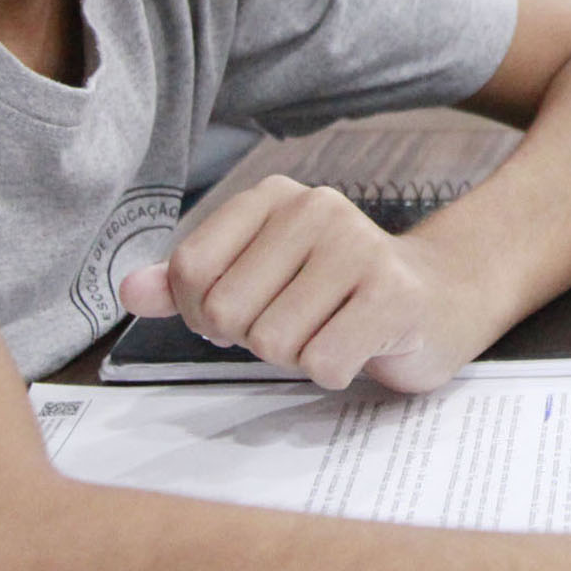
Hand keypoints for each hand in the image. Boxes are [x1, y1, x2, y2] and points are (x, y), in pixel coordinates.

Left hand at [116, 177, 498, 392]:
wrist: (442, 298)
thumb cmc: (338, 295)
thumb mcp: (260, 279)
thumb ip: (191, 284)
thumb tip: (129, 290)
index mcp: (273, 198)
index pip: (190, 271)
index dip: (203, 313)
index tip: (247, 311)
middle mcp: (315, 208)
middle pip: (226, 312)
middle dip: (254, 339)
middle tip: (300, 324)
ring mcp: (358, 247)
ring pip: (273, 343)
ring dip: (297, 358)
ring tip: (332, 331)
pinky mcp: (393, 295)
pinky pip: (322, 363)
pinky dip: (335, 372)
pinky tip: (359, 347)